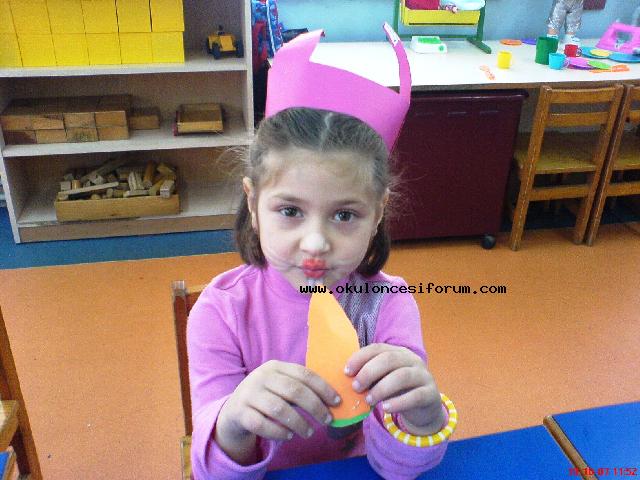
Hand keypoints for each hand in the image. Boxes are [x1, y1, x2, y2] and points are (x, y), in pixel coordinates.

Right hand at [215, 360, 340, 463]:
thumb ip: (301, 388)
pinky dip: (279, 432)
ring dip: (299, 423)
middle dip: (315, 407)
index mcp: (275, 366)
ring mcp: (249, 394)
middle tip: (327, 420)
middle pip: (294, 391)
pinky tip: (289, 436)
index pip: (304, 374)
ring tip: (309, 432)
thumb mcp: (281, 385)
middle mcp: (261, 377)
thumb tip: (333, 400)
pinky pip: (263, 425)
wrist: (234, 409)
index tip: (337, 402)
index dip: (323, 388)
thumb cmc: (267, 396)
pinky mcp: (240, 412)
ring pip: (279, 409)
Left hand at [345, 343, 444, 435]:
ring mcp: (424, 375)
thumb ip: (371, 377)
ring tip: (368, 400)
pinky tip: (386, 408)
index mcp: (398, 352)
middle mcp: (412, 360)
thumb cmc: (398, 391)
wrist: (425, 408)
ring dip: (382, 388)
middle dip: (369, 372)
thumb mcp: (384, 380)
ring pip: (402, 376)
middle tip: (356, 387)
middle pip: (389, 359)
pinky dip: (399, 402)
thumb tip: (347, 379)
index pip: (377, 348)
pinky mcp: (431, 393)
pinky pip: (415, 396)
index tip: (346, 372)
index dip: (360, 358)